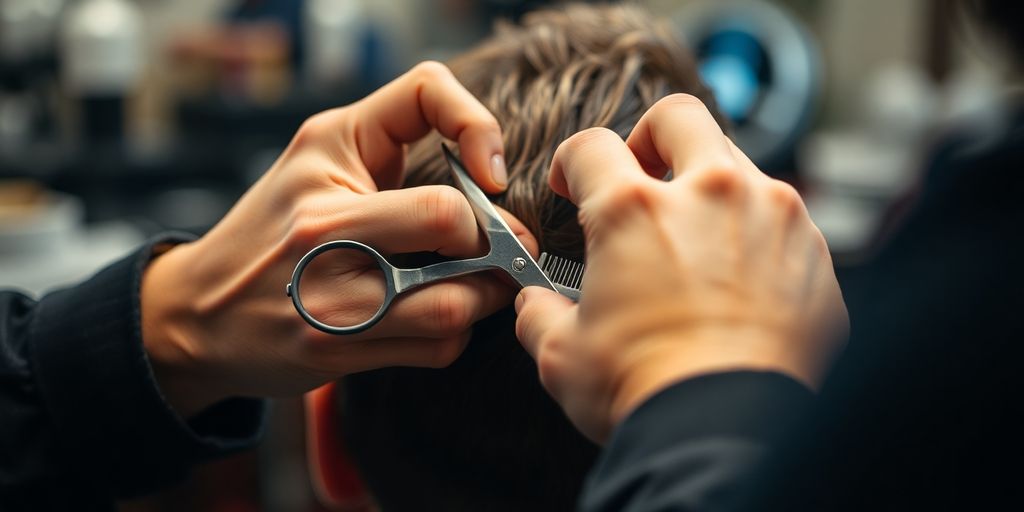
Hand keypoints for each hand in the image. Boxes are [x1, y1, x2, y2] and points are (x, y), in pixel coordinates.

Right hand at [141, 62, 535, 416]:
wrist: (197, 312)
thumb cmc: (275, 228)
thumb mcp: (322, 155)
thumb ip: (401, 139)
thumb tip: (491, 179)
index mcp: (324, 154)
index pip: (424, 101)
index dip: (478, 129)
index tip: (489, 174)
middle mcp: (321, 222)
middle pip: (449, 219)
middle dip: (494, 238)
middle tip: (499, 247)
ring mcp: (326, 292)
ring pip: (455, 300)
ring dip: (484, 295)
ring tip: (473, 285)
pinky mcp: (336, 348)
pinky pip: (437, 346)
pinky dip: (453, 334)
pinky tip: (432, 318)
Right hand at [514, 94, 847, 442]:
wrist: (727, 430)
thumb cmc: (643, 390)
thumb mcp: (562, 355)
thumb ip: (539, 313)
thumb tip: (535, 303)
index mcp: (633, 210)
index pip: (591, 146)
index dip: (572, 161)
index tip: (573, 184)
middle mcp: (708, 194)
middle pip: (678, 117)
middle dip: (650, 137)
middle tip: (641, 173)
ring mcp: (771, 216)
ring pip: (737, 162)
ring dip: (709, 186)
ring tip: (696, 238)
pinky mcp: (813, 252)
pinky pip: (781, 218)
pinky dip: (755, 233)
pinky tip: (740, 279)